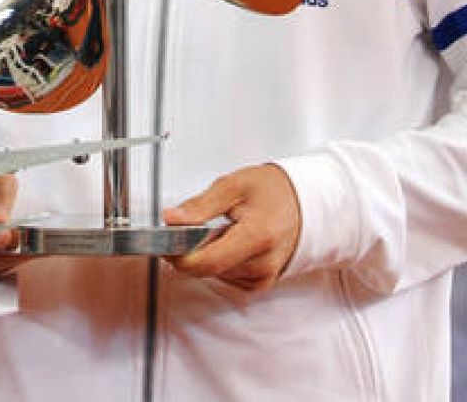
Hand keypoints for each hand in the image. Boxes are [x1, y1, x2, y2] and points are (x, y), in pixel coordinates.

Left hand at [163, 163, 300, 291]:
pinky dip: (219, 260)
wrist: (300, 202)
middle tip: (188, 226)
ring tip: (218, 229)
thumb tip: (172, 219)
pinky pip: (225, 277)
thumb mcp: (232, 185)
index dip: (180, 255)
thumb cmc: (270, 191)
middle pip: (208, 268)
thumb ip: (200, 205)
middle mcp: (263, 263)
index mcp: (258, 236)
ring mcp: (263, 276)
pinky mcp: (260, 283)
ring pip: (214, 274)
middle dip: (190, 250)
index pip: (208, 262)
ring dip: (206, 254)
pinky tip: (228, 242)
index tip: (166, 242)